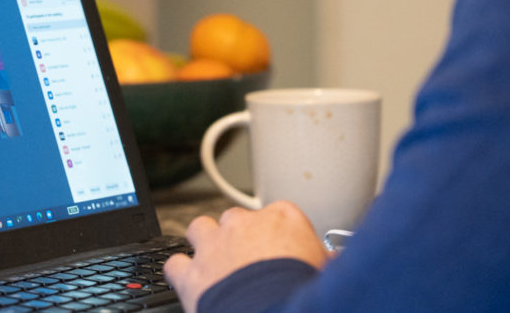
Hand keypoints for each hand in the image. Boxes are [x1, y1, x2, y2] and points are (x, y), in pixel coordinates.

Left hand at [164, 201, 328, 312]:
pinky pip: (175, 264)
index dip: (279, 235)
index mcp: (282, 219)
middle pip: (237, 219)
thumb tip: (334, 261)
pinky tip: (188, 281)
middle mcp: (244, 225)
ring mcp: (214, 246)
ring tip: (215, 263)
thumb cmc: (303, 294)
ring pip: (200, 228)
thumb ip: (326, 260)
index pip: (280, 215)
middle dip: (240, 237)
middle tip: (249, 261)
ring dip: (205, 243)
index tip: (283, 250)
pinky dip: (180, 272)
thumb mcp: (326, 272)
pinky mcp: (192, 273)